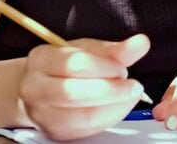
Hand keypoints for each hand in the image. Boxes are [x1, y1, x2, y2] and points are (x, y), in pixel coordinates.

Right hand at [17, 34, 149, 140]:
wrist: (39, 89)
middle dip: (111, 91)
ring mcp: (43, 114)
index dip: (104, 67)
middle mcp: (35, 88)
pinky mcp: (55, 132)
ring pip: (82, 116)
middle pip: (74, 93)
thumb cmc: (64, 66)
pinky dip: (110, 118)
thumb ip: (114, 50)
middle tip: (134, 87)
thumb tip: (141, 43)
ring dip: (114, 106)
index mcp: (41, 59)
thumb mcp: (87, 50)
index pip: (74, 64)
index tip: (124, 67)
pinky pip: (87, 130)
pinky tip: (119, 107)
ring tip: (129, 96)